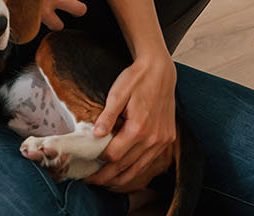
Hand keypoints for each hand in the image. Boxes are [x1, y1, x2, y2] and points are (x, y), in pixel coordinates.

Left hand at [85, 55, 176, 192]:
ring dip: (122, 178)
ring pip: (139, 168)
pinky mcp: (167, 138)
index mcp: (138, 127)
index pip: (114, 154)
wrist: (160, 70)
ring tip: (106, 183)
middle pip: (125, 166)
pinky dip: (137, 169)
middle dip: (107, 177)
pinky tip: (126, 173)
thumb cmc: (136, 79)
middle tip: (91, 182)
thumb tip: (96, 134)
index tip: (86, 167)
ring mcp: (162, 140)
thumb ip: (107, 115)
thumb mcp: (118, 93)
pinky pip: (150, 161)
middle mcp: (153, 138)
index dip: (98, 162)